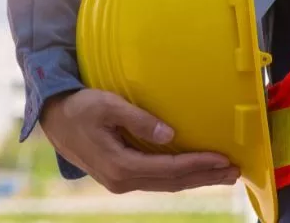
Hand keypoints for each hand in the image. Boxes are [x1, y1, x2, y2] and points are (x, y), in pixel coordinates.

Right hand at [40, 88, 239, 193]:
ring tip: (224, 173)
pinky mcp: (122, 176)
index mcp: (120, 165)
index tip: (223, 159)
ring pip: (167, 184)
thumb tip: (169, 134)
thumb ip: (138, 120)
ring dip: (196, 178)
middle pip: (173, 182)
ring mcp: (121, 181)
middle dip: (205, 176)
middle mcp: (122, 180)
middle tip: (235, 171)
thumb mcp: (106, 105)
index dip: (198, 164)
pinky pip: (157, 179)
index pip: (169, 169)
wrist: (54, 121)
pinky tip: (195, 171)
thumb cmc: (79, 108)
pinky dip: (180, 176)